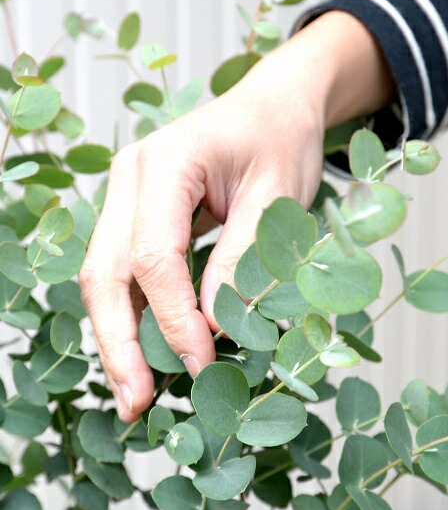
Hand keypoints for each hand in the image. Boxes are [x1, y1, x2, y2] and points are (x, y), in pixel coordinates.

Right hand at [79, 11, 395, 420]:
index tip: (200, 365)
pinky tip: (142, 358)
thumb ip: (240, 261)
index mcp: (166, 162)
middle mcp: (130, 178)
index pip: (154, 256)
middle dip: (120, 344)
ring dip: (116, 340)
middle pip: (106, 272)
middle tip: (138, 403)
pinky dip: (131, 318)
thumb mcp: (277, 200)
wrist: (275, 106)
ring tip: (134, 397)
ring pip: (104, 279)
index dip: (173, 319)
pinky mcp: (135, 216)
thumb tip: (210, 330)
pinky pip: (123, 274)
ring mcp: (125, 197)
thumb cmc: (281, 141)